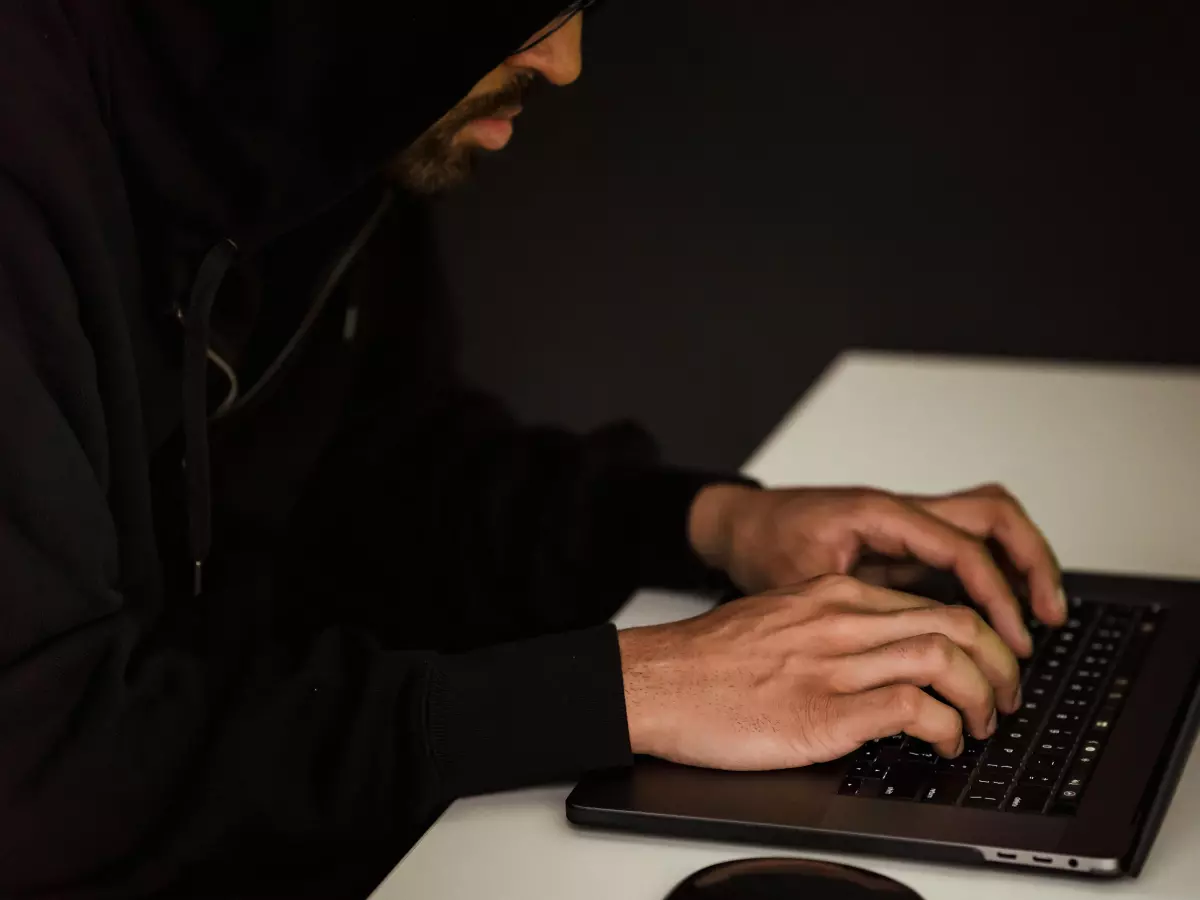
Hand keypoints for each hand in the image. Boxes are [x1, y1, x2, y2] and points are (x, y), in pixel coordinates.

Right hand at [619, 574, 1020, 769]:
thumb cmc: (709, 660)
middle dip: (1000, 664)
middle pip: (956, 623)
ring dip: (982, 697)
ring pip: (945, 659)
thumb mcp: (779, 620)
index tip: (988, 666)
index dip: (979, 639)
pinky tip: (942, 742)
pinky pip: (914, 708)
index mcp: (833, 594)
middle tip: (1005, 696)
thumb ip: (831, 629)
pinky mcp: (825, 711)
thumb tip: (880, 658)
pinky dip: (945, 728)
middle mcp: (841, 619)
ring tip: (981, 725)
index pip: (935, 602)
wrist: (657, 680)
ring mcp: (835, 663)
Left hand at [688, 482, 1064, 656]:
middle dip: (1031, 561)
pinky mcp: (900, 545)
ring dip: (1017, 566)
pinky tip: (992, 622)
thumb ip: (845, 610)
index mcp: (880, 514)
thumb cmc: (760, 542)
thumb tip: (886, 659)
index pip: (962, 545)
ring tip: (1037, 620)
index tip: (1013, 636)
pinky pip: (959, 552)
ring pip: (983, 527)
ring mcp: (904, 527)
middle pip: (992, 515)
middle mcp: (900, 512)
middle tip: (1050, 616)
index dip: (996, 593)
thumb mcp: (797, 581)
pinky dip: (986, 579)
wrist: (735, 524)